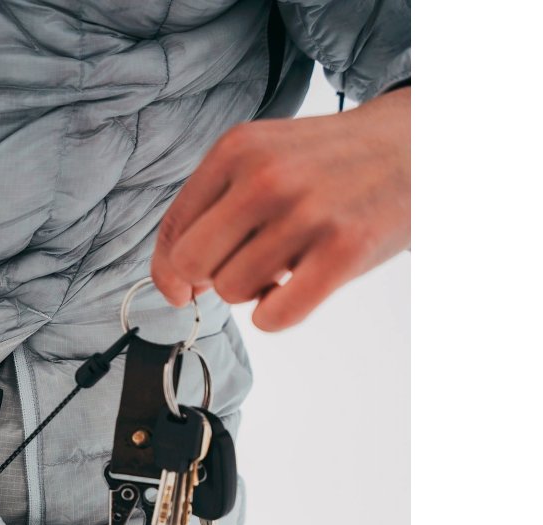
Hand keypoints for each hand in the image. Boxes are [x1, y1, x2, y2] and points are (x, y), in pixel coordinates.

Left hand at [151, 86, 409, 330]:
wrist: (417, 143)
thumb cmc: (327, 165)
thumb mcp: (262, 158)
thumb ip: (211, 210)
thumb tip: (177, 287)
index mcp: (237, 149)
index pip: (172, 231)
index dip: (171, 272)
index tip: (186, 287)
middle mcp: (266, 177)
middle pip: (192, 265)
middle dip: (211, 278)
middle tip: (246, 265)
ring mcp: (306, 212)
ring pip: (231, 291)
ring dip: (252, 292)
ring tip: (284, 264)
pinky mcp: (345, 248)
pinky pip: (275, 316)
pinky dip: (276, 315)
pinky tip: (295, 287)